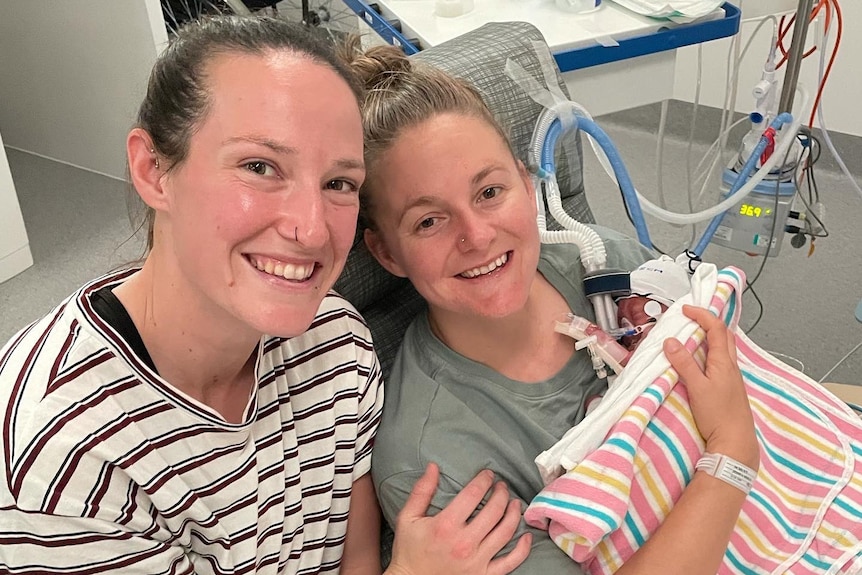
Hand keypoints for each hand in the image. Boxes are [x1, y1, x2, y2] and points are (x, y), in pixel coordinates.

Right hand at [386, 463, 530, 574]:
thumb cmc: (409, 550)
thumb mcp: (408, 517)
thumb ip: (421, 491)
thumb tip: (433, 467)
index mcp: (446, 525)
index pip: (473, 494)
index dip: (484, 480)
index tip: (488, 475)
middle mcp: (464, 543)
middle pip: (494, 510)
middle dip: (501, 493)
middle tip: (502, 486)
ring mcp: (477, 561)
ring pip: (505, 532)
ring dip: (514, 513)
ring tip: (514, 503)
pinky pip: (510, 562)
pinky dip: (522, 549)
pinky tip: (526, 536)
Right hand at [662, 305, 758, 469]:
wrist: (735, 441)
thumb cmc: (718, 415)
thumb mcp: (697, 387)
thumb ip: (684, 363)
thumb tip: (671, 341)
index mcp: (724, 362)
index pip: (716, 329)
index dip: (702, 315)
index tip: (686, 310)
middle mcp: (731, 367)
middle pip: (724, 336)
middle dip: (709, 322)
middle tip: (692, 318)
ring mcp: (732, 378)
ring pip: (724, 349)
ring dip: (710, 337)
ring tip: (693, 336)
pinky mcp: (728, 388)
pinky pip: (721, 362)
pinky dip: (710, 352)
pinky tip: (701, 361)